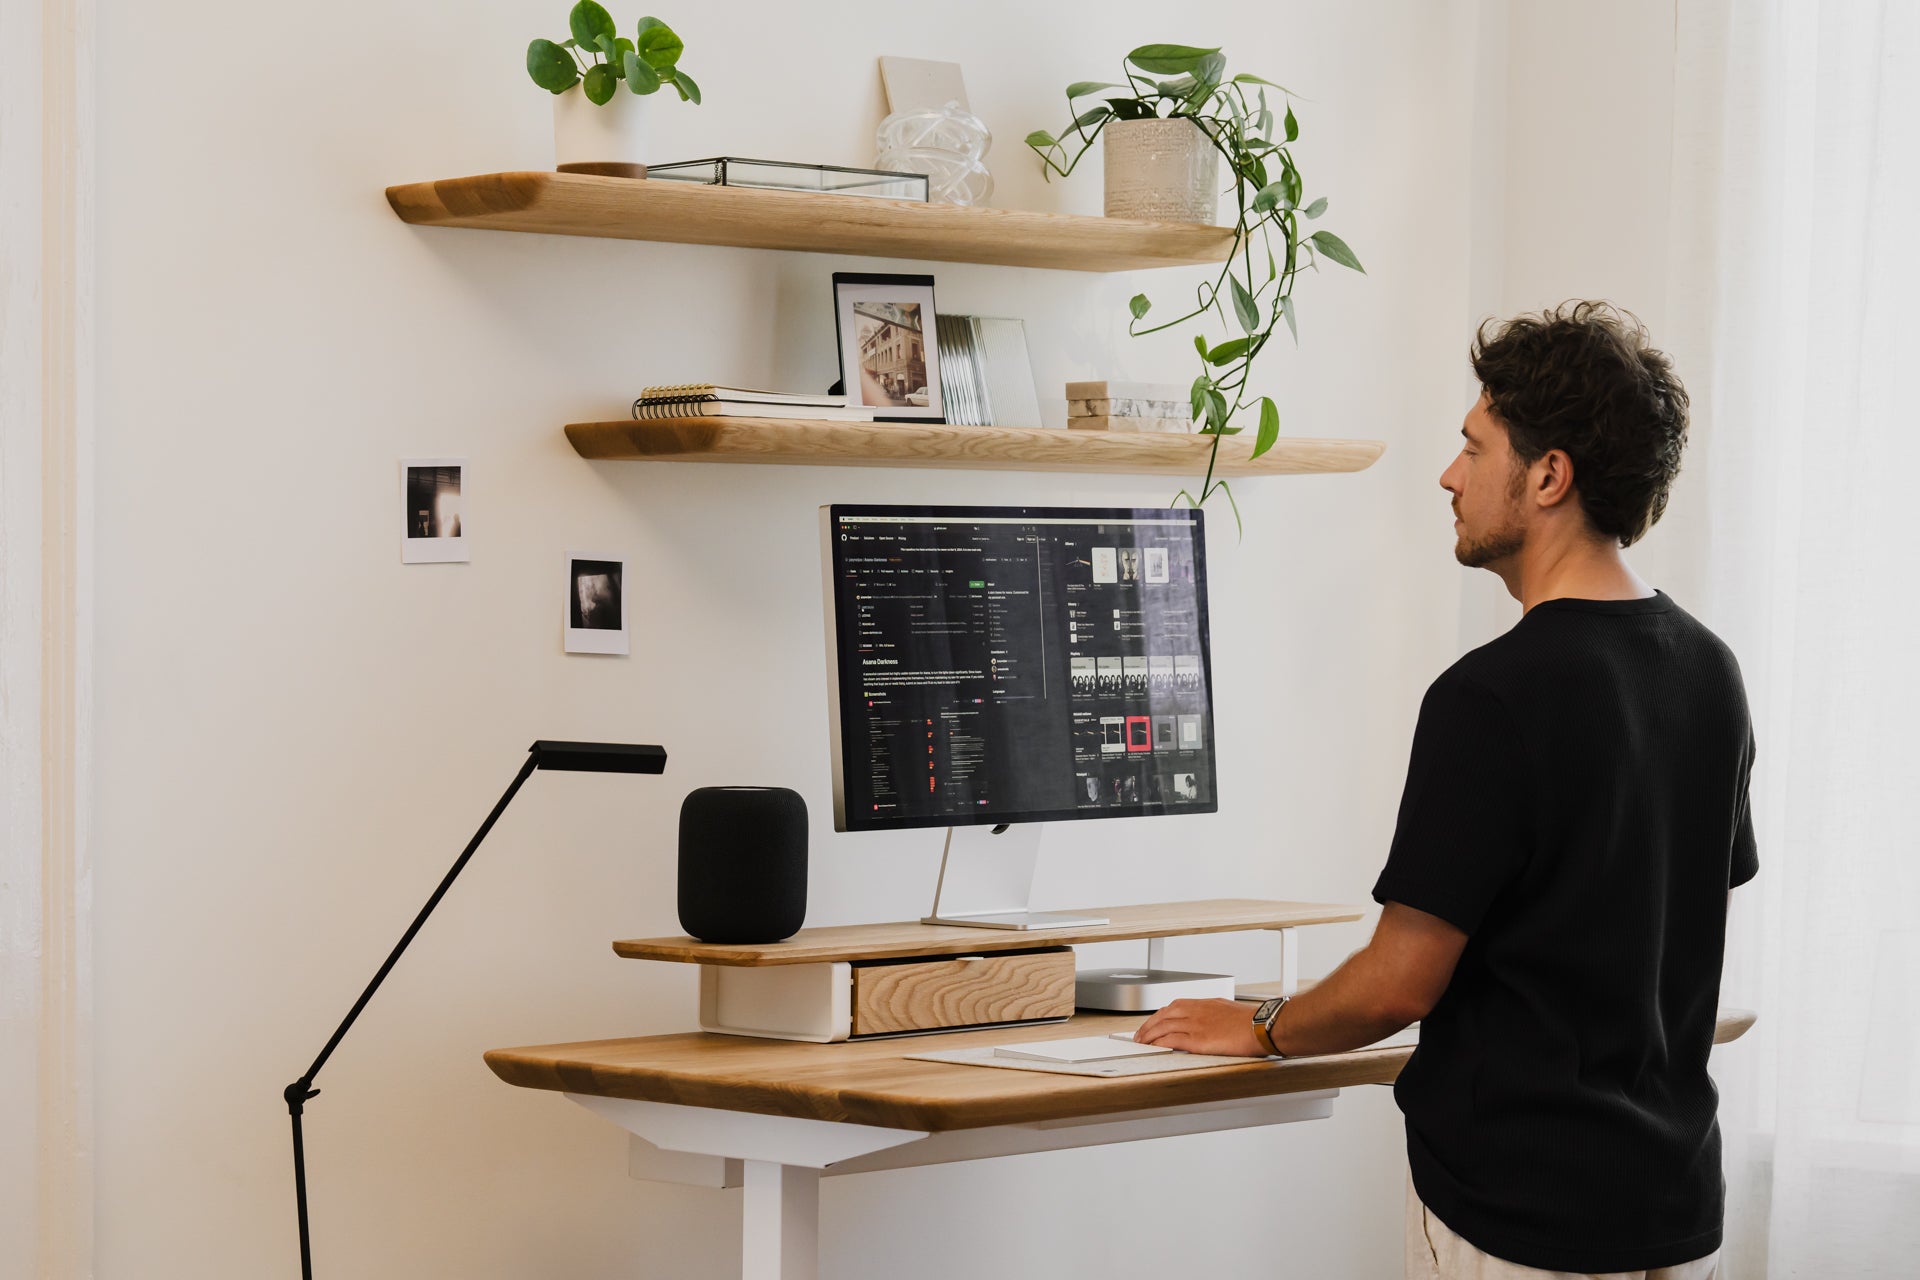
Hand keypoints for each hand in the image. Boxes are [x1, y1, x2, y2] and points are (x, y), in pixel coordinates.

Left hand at [1132, 998, 1267, 1056]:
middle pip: (1164, 1015)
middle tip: (1140, 1034)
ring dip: (1149, 1034)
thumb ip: (1213, 1014)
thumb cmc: (1251, 1021)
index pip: (1174, 1006)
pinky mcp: (1198, 1040)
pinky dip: (1159, 1042)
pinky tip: (1152, 1047)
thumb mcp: (1228, 1010)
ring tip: (1141, 1042)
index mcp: (1204, 1003)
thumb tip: (1208, 1023)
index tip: (1152, 1021)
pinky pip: (1171, 1040)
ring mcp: (1196, 1025)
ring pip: (1163, 1026)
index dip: (1159, 1015)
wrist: (1262, 1026)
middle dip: (1148, 1024)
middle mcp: (1197, 1011)